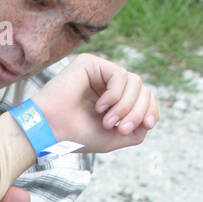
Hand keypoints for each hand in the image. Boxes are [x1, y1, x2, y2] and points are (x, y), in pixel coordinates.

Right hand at [34, 54, 159, 154]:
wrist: (50, 132)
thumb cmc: (77, 136)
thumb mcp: (114, 138)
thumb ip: (138, 129)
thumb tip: (151, 117)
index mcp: (113, 98)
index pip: (144, 97)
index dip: (150, 109)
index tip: (147, 124)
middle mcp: (107, 82)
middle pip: (143, 89)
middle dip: (138, 111)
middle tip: (121, 129)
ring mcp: (100, 72)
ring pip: (135, 81)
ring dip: (125, 106)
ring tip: (107, 121)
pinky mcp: (91, 63)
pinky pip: (119, 75)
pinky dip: (115, 95)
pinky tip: (100, 106)